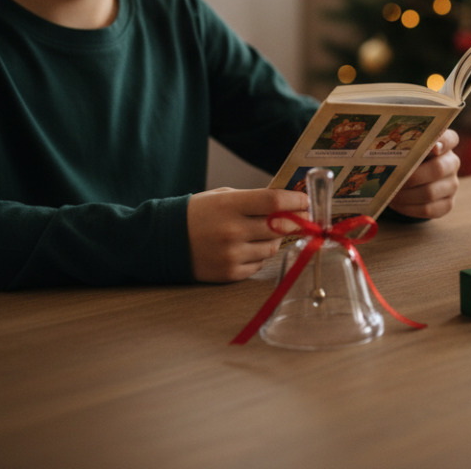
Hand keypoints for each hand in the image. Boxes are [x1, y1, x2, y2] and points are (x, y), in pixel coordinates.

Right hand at [186, 187, 308, 281]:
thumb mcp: (223, 197)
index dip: (296, 202)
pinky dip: (259, 256)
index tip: (306, 201)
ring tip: (265, 231)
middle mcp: (232, 231)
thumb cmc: (198, 213)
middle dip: (296, 222)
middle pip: (280, 227)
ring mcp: (231, 255)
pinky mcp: (229, 273)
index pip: (274, 202)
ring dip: (275, 239)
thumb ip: (254, 199)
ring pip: (272, 248)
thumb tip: (288, 202)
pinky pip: (259, 265)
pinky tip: (248, 247)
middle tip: (303, 218)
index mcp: (230, 206)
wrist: (164, 241)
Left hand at [389, 128, 460, 219]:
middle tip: (392, 179)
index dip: (443, 142)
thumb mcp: (406, 147)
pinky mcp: (447, 203)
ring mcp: (452, 184)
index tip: (433, 147)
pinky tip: (396, 203)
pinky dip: (408, 208)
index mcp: (445, 144)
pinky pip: (428, 209)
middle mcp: (452, 163)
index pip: (450, 139)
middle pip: (438, 169)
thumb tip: (387, 151)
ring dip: (406, 195)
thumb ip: (403, 145)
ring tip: (389, 193)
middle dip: (412, 176)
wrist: (412, 181)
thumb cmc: (406, 157)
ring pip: (430, 193)